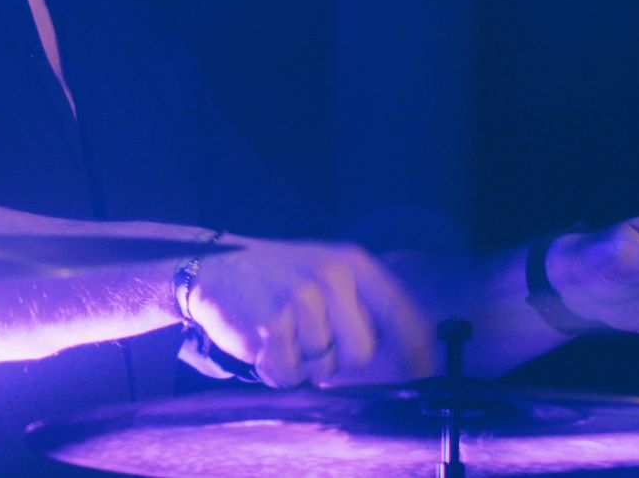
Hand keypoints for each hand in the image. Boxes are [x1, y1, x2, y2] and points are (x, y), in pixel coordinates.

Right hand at [188, 236, 436, 388]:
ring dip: (302, 364)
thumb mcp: (326, 270)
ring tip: (283, 336)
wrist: (213, 269)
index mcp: (352, 263)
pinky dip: (275, 371)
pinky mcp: (271, 326)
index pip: (401, 315)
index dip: (417, 352)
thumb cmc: (279, 277)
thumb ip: (363, 302)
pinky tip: (264, 344)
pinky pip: (289, 375)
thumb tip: (411, 352)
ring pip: (323, 368)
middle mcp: (331, 278)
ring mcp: (300, 300)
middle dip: (337, 359)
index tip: (426, 376)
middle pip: (361, 352)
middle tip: (312, 341)